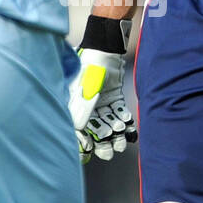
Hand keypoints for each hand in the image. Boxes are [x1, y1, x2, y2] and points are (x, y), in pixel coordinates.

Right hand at [68, 17, 135, 163]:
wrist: (104, 50)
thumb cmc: (88, 70)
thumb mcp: (82, 94)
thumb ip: (80, 115)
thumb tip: (81, 137)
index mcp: (73, 106)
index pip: (77, 130)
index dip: (82, 143)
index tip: (89, 152)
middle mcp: (86, 106)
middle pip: (95, 130)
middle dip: (102, 142)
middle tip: (110, 152)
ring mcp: (101, 102)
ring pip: (109, 123)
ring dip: (115, 133)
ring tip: (120, 139)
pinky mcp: (114, 97)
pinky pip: (119, 112)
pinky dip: (125, 121)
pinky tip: (128, 127)